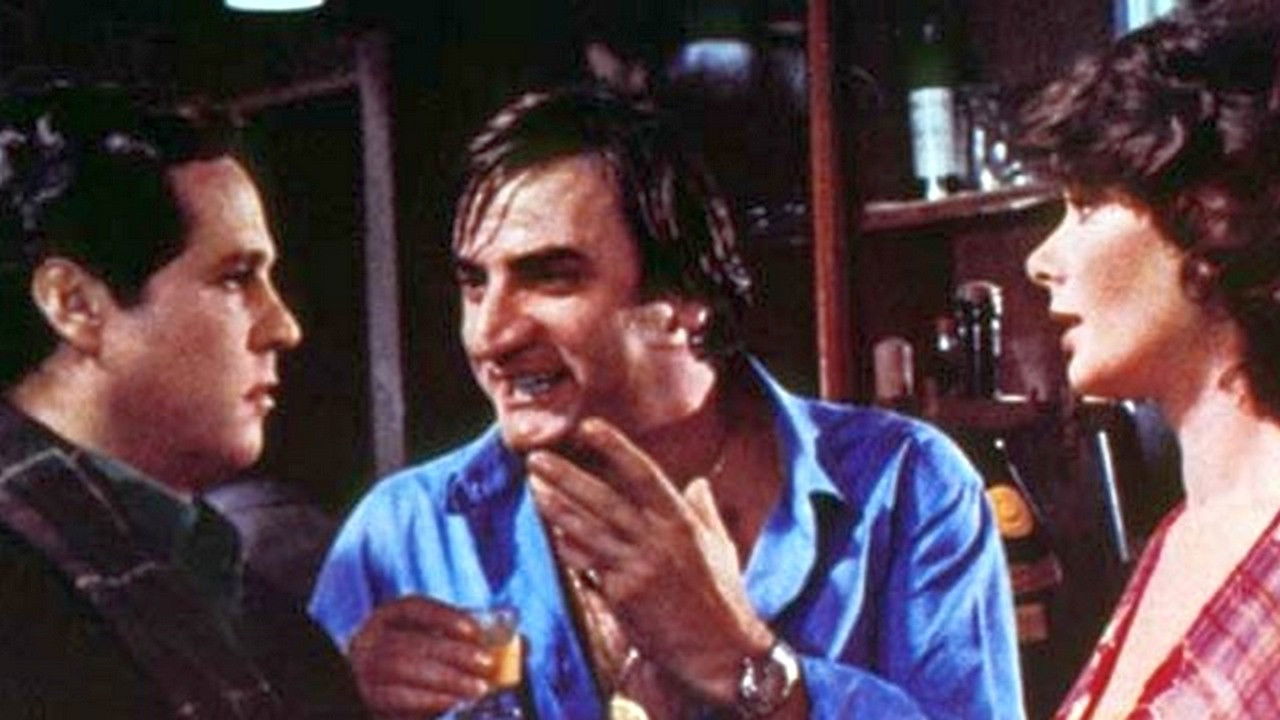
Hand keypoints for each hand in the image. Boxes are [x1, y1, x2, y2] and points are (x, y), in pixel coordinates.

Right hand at [347, 596, 495, 718]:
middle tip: (486, 663)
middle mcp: (369, 641)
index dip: (443, 616)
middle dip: (452, 653)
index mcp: (387, 618)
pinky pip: (396, 699)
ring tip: (477, 688)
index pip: (412, 608)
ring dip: (445, 679)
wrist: (379, 692)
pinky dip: (428, 700)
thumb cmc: (414, 663)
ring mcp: (364, 671)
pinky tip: (454, 702)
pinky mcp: (367, 699)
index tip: (473, 630)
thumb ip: (461, 640)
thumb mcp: (430, 643)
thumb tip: (514, 642)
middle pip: (410, 642)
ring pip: (402, 670)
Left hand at [527, 417, 773, 704]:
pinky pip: (589, 565)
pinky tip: (553, 533)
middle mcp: (658, 539)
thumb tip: (698, 482)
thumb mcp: (720, 546)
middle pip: (604, 499)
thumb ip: (705, 510)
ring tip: (535, 489)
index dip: (615, 447)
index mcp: (682, 521)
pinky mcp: (625, 595)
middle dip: (567, 477)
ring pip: (588, 530)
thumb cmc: (724, 598)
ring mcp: (639, 567)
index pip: (643, 474)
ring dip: (557, 508)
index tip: (588, 427)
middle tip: (537, 459)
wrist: (722, 651)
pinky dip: (570, 548)